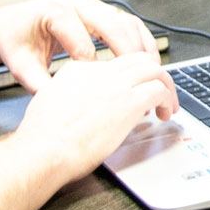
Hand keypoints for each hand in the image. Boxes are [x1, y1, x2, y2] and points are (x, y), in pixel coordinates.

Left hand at [0, 0, 163, 92]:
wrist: (11, 24)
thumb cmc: (15, 40)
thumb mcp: (21, 64)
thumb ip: (37, 83)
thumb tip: (57, 103)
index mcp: (55, 12)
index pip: (82, 41)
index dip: (92, 67)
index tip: (100, 89)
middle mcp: (75, 3)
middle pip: (112, 24)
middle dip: (128, 53)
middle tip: (140, 77)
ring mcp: (90, 5)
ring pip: (125, 20)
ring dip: (141, 45)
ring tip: (150, 70)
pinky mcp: (99, 11)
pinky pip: (127, 22)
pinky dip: (140, 40)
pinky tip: (147, 59)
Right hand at [13, 53, 179, 180]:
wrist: (43, 149)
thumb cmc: (42, 137)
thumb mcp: (50, 104)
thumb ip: (70, 98)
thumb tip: (83, 107)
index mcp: (78, 71)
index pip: (114, 65)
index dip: (129, 79)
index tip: (132, 93)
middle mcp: (99, 73)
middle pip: (138, 60)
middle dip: (154, 75)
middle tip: (159, 93)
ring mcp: (115, 86)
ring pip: (154, 70)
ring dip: (166, 86)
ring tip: (167, 104)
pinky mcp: (129, 103)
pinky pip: (158, 91)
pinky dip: (167, 100)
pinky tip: (164, 113)